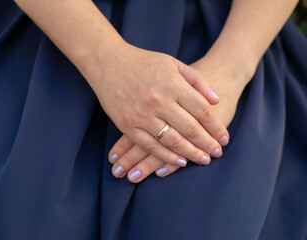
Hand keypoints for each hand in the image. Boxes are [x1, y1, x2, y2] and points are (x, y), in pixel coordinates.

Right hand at [108, 55, 250, 182]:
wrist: (108, 62)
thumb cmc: (143, 61)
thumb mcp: (173, 63)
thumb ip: (197, 81)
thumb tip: (216, 100)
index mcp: (173, 84)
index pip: (202, 111)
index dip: (216, 127)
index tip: (224, 138)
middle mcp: (159, 101)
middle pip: (190, 128)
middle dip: (207, 144)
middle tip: (217, 153)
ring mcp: (142, 115)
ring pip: (172, 140)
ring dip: (190, 153)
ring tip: (203, 160)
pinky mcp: (128, 125)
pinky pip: (150, 146)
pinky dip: (166, 156)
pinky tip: (179, 162)